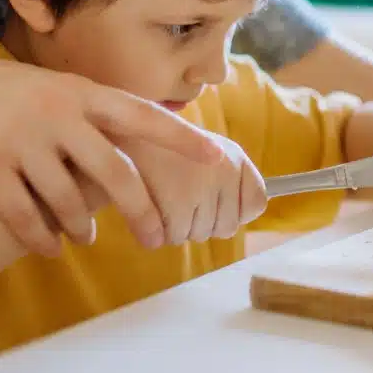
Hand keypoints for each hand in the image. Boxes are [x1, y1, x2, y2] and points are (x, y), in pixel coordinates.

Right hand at [0, 49, 223, 257]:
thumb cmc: (1, 88)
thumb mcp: (54, 86)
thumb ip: (93, 110)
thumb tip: (140, 136)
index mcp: (80, 92)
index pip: (142, 115)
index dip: (180, 138)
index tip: (215, 157)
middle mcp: (57, 113)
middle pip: (114, 171)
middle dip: (141, 210)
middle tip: (156, 237)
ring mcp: (22, 139)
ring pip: (68, 200)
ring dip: (83, 227)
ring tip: (88, 237)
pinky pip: (24, 215)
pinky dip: (41, 238)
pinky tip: (49, 248)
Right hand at [109, 133, 267, 245]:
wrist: (115, 135)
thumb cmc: (160, 149)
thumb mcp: (202, 153)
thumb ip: (230, 183)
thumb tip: (250, 214)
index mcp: (234, 156)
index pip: (258, 202)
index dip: (238, 210)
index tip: (216, 203)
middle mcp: (224, 169)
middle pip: (227, 227)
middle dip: (203, 222)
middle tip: (178, 196)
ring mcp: (203, 186)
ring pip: (199, 234)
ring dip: (179, 226)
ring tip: (162, 194)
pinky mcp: (178, 203)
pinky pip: (176, 237)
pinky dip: (160, 230)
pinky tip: (150, 203)